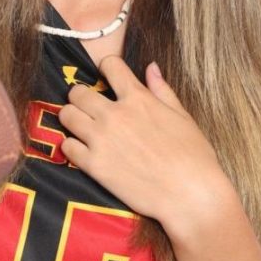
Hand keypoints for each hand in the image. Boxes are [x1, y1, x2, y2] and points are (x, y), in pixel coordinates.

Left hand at [57, 55, 232, 230]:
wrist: (190, 195)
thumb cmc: (194, 156)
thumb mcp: (182, 116)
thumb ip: (162, 90)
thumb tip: (151, 66)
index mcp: (138, 98)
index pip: (110, 65)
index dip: (107, 68)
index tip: (108, 77)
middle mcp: (115, 115)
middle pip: (78, 91)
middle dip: (82, 96)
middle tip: (90, 107)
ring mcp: (101, 140)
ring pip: (66, 115)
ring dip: (72, 118)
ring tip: (82, 127)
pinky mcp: (94, 166)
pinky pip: (66, 147)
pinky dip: (72, 147)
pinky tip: (84, 150)